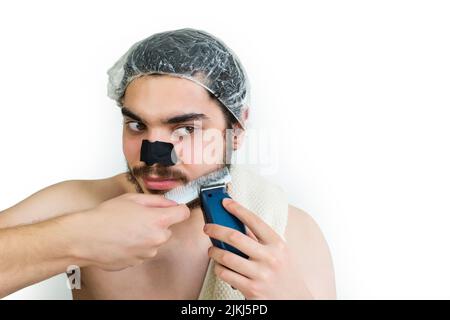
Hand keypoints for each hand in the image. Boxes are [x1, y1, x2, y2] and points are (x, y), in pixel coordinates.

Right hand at [68, 193, 189, 270]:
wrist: (85, 237)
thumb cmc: (105, 216)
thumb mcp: (133, 199)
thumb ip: (157, 201)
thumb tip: (170, 203)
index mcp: (158, 221)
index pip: (183, 214)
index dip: (177, 209)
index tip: (172, 208)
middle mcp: (156, 239)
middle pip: (168, 229)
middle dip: (158, 223)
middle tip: (138, 217)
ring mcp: (147, 253)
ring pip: (155, 241)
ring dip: (146, 236)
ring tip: (126, 229)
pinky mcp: (137, 262)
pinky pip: (142, 251)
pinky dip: (136, 246)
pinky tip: (121, 239)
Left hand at [203, 198, 312, 298]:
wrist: (296, 299)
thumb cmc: (285, 273)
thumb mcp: (280, 252)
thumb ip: (261, 239)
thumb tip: (237, 224)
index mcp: (277, 244)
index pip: (254, 221)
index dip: (237, 209)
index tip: (226, 202)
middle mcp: (270, 258)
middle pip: (234, 237)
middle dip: (216, 229)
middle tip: (208, 228)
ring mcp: (260, 275)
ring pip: (226, 257)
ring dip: (214, 252)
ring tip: (212, 250)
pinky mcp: (251, 290)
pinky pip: (226, 274)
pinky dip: (218, 268)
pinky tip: (220, 266)